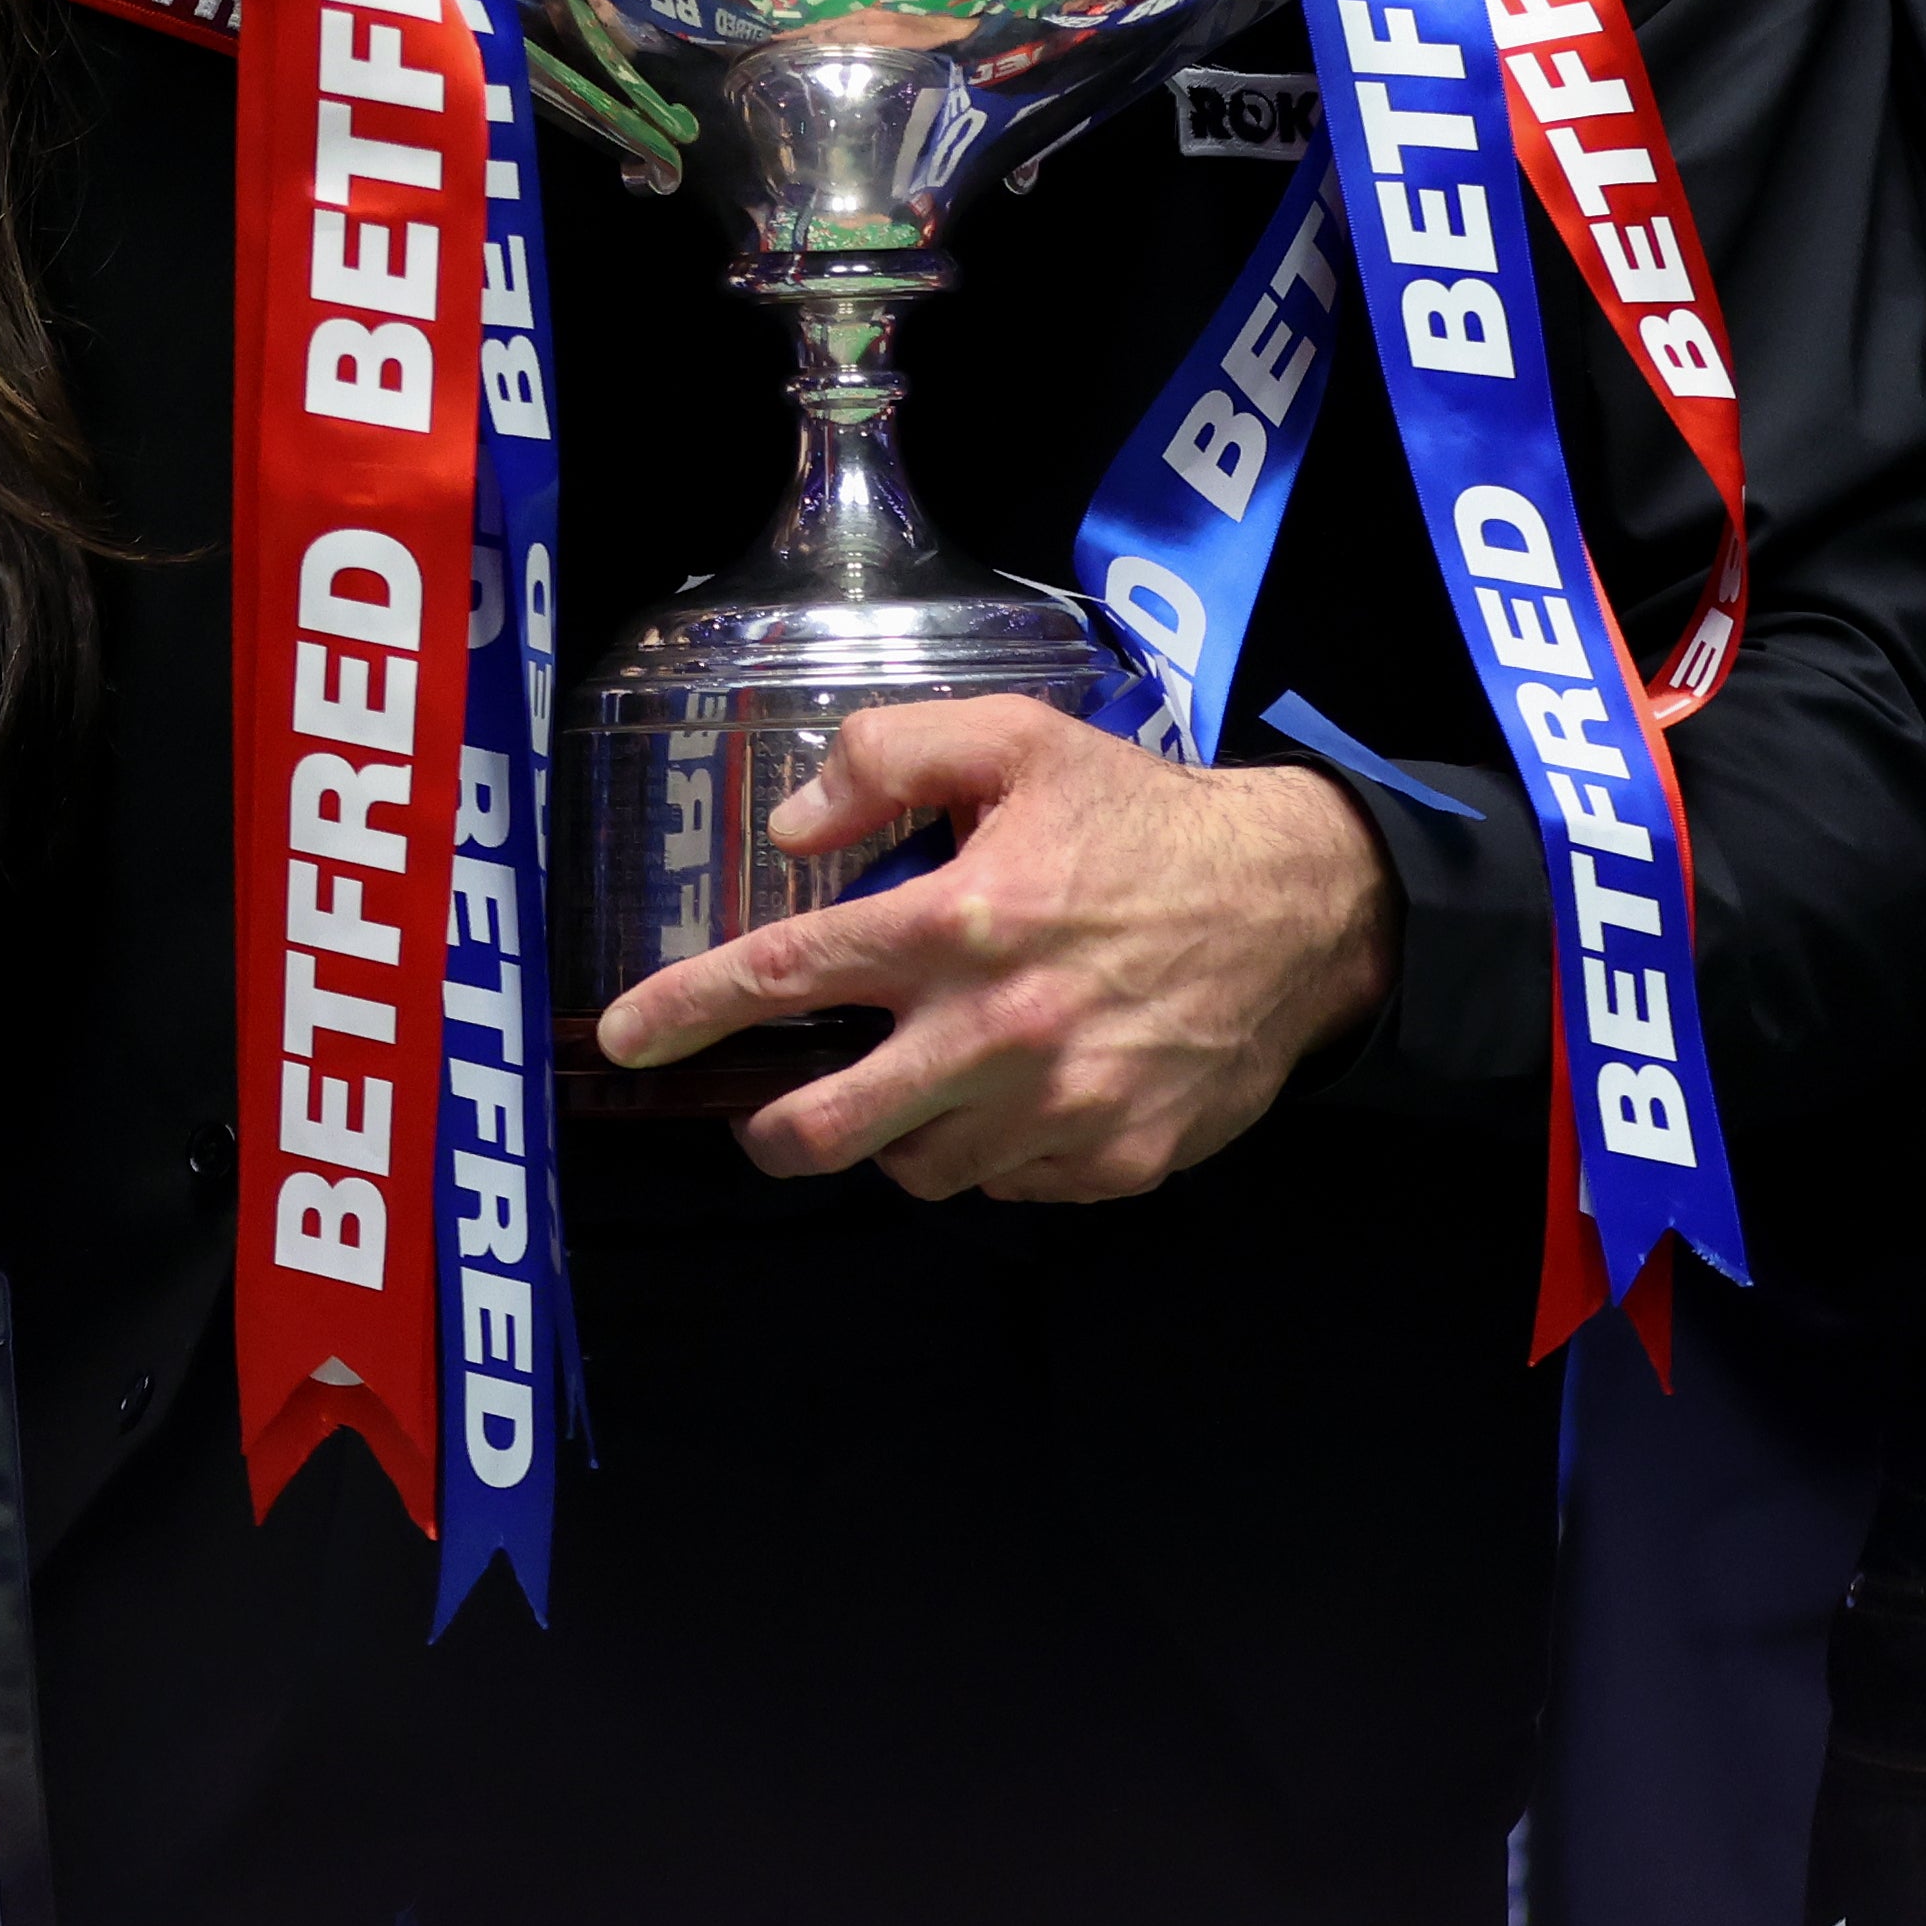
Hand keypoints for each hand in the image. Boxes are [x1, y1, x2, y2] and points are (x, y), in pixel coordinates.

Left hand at [586, 701, 1398, 1200]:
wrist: (1303, 908)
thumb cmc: (1146, 818)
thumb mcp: (1021, 740)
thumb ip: (891, 757)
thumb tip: (792, 830)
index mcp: (961, 918)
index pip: (788, 972)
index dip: (688, 1009)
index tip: (622, 1041)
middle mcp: (998, 1030)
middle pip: (827, 1128)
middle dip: (770, 1131)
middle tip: (765, 1113)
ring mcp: (1058, 1110)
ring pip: (916, 1169)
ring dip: (893, 1136)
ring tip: (921, 1081)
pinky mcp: (1113, 1161)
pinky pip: (1005, 1184)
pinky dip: (987, 1152)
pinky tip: (1016, 1093)